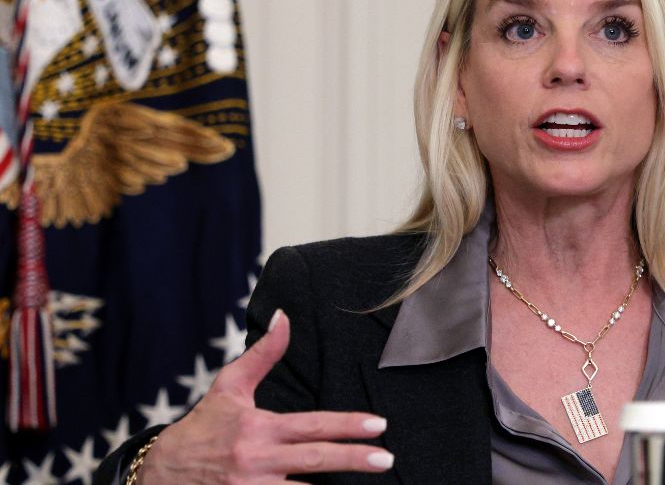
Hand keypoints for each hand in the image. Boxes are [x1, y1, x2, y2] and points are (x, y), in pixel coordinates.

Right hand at [140, 310, 393, 482]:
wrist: (158, 474)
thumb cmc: (203, 428)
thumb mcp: (229, 388)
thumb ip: (264, 355)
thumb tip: (285, 316)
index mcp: (258, 428)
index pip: (312, 426)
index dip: (347, 425)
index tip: (379, 425)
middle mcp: (256, 460)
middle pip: (316, 461)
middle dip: (355, 459)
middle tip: (386, 458)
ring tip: (369, 484)